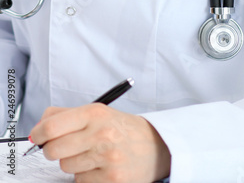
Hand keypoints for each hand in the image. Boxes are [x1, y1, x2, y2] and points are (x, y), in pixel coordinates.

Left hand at [29, 104, 170, 182]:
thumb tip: (38, 128)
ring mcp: (108, 158)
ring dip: (75, 164)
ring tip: (94, 156)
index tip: (39, 137)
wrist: (158, 147)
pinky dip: (87, 176)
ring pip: (66, 167)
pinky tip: (102, 168)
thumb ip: (66, 115)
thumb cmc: (124, 130)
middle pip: (53, 150)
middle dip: (55, 151)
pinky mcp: (112, 179)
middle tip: (68, 147)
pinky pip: (80, 181)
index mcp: (96, 114)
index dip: (39, 134)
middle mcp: (103, 134)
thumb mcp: (100, 113)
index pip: (52, 126)